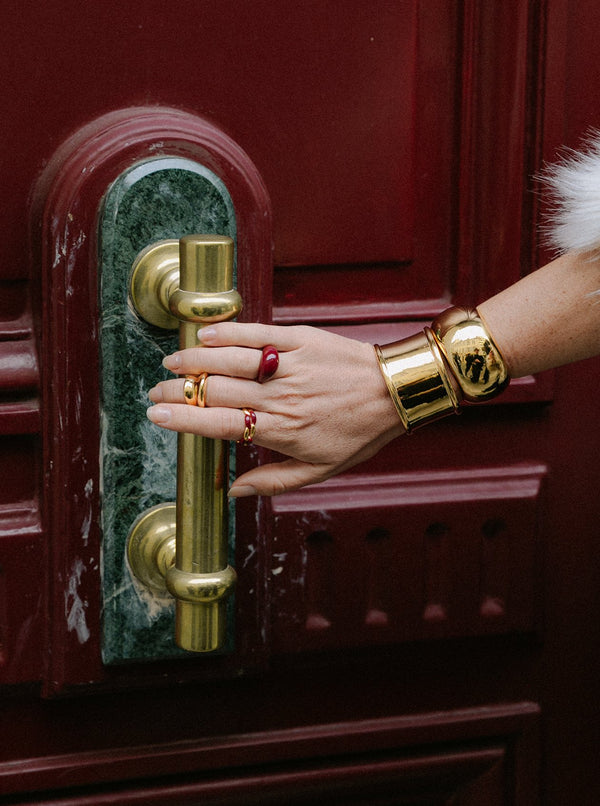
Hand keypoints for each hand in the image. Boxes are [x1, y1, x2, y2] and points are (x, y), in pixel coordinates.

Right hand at [147, 322, 404, 495]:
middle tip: (156, 391)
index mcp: (282, 431)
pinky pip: (258, 333)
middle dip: (179, 391)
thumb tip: (234, 490)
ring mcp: (290, 365)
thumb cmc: (359, 433)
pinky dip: (229, 333)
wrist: (395, 392)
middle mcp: (281, 397)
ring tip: (172, 362)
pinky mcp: (302, 339)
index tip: (157, 416)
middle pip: (217, 391)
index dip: (184, 419)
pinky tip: (206, 335)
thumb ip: (275, 483)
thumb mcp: (322, 471)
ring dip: (195, 359)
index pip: (220, 425)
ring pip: (231, 360)